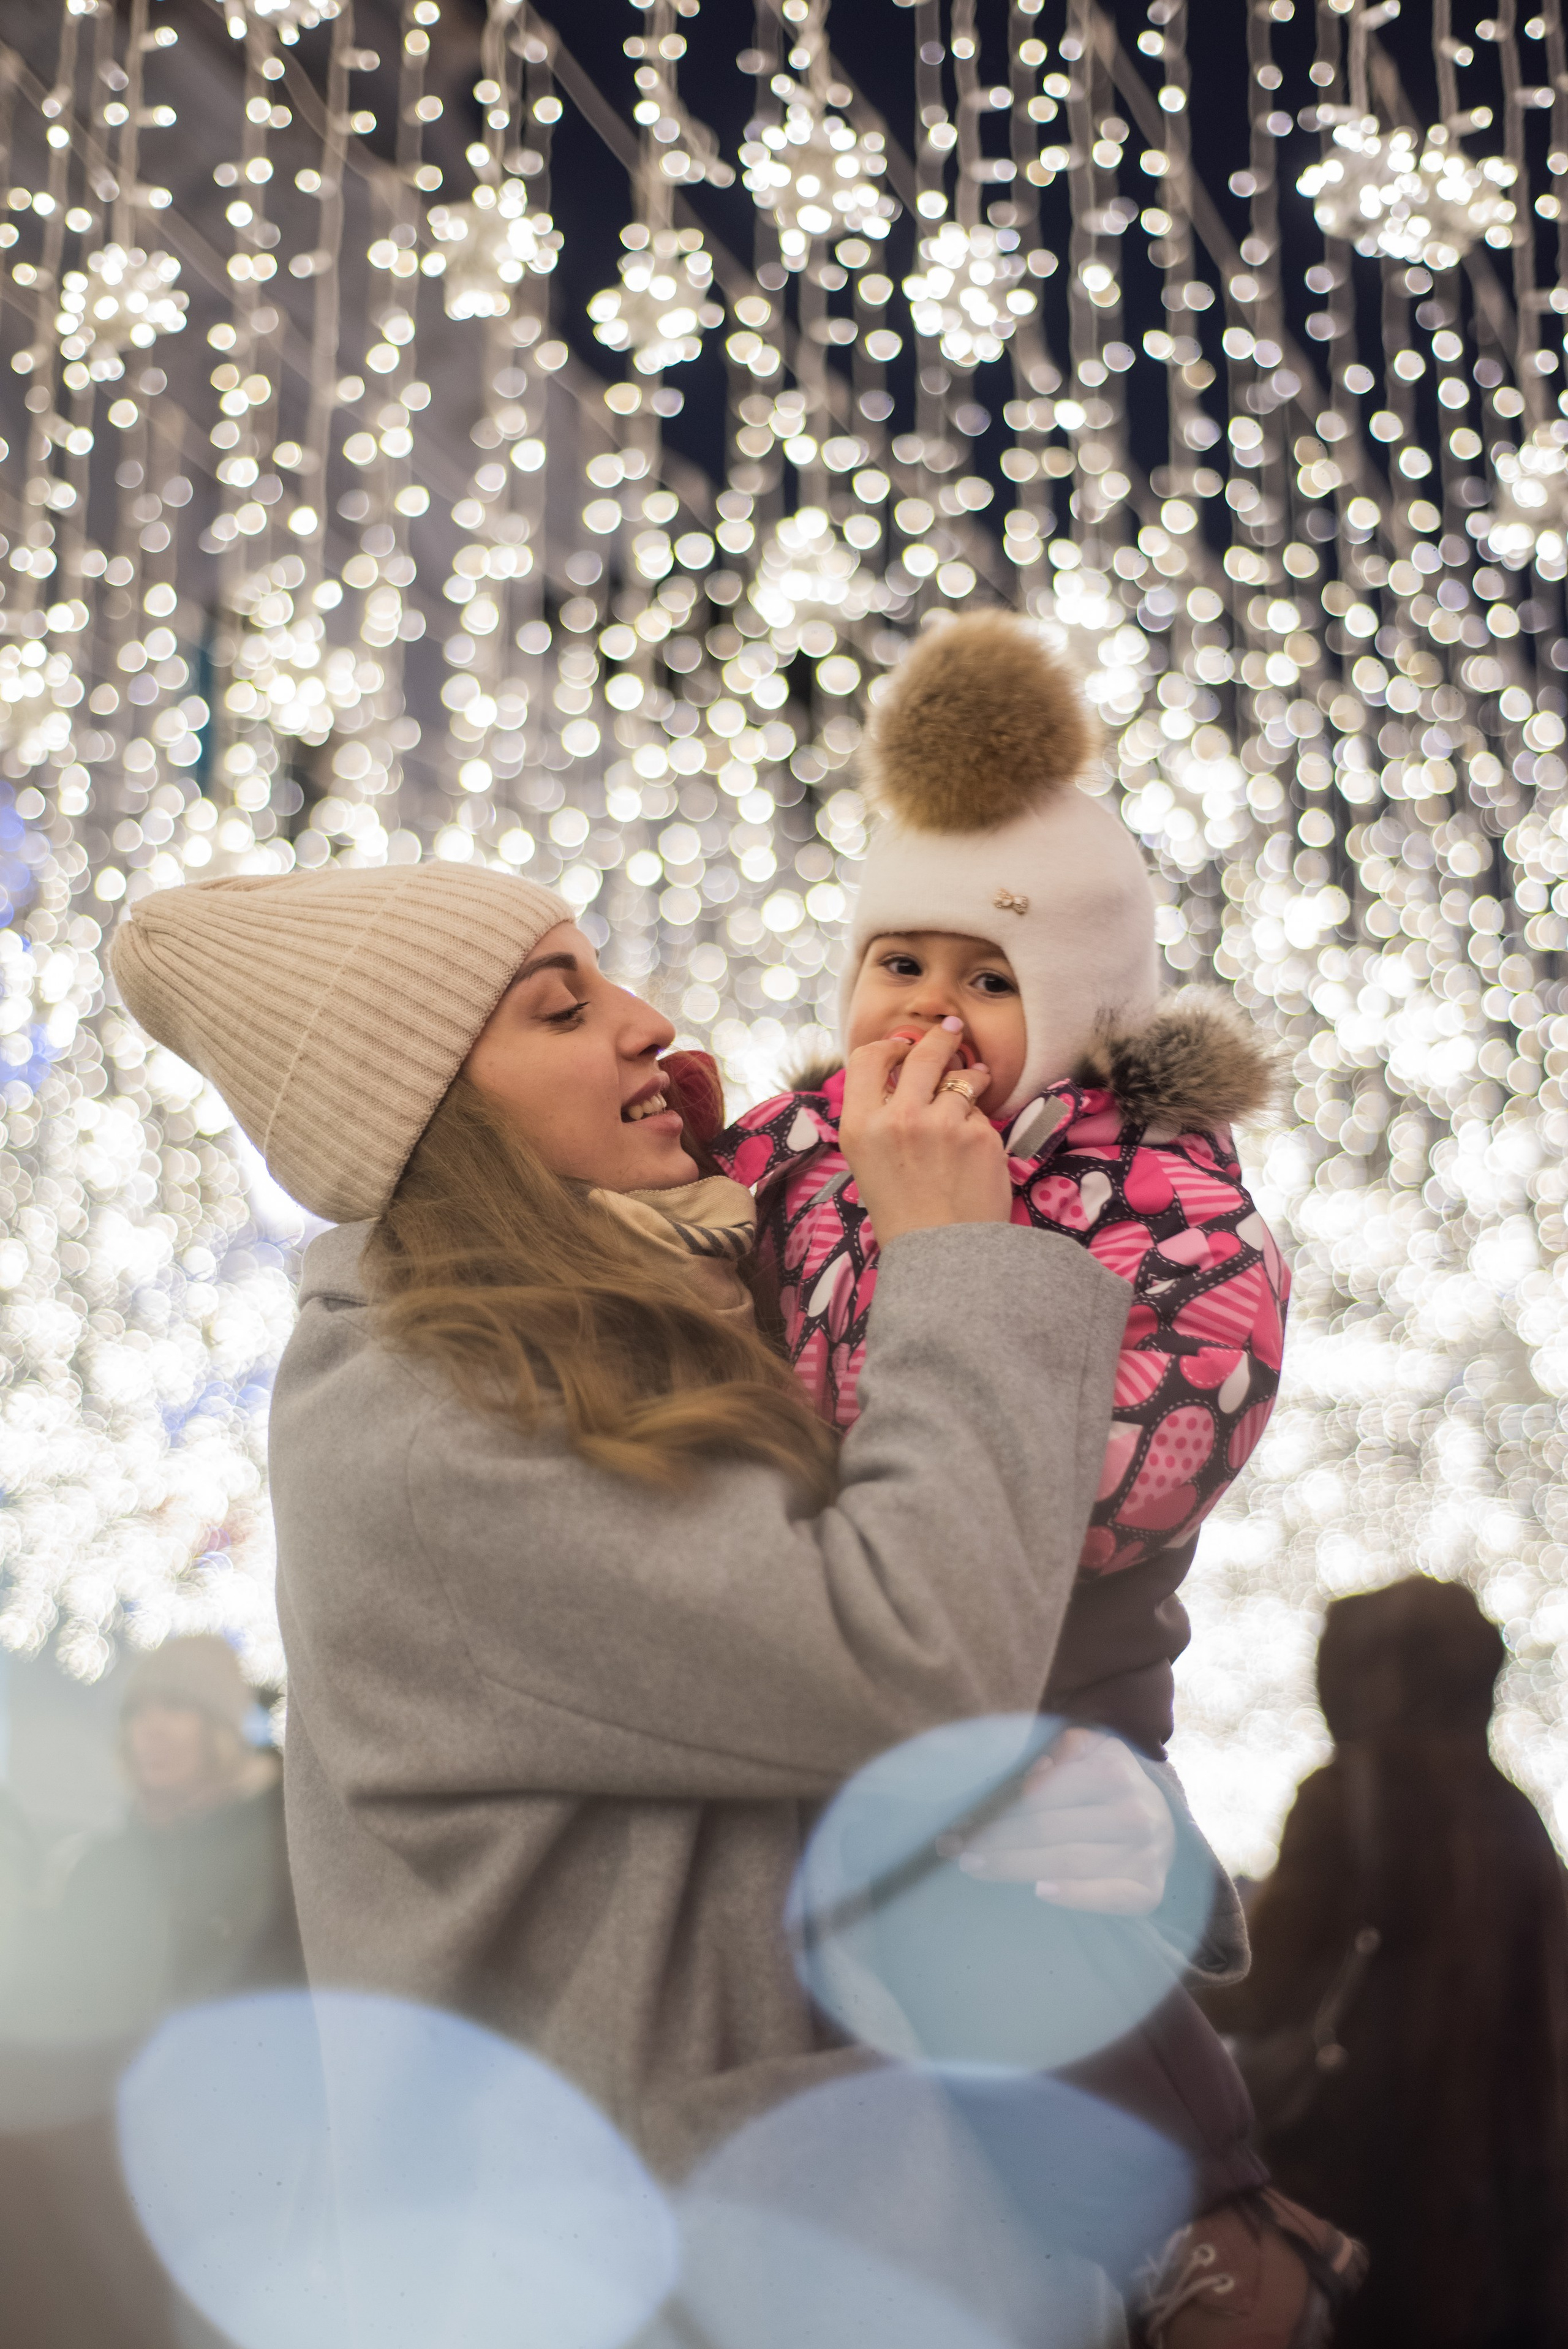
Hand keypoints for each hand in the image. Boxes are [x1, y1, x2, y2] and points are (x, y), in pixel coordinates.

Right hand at [839, 1020, 1011, 1246]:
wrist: (943, 1254)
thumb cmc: (903, 1211)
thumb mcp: (867, 1161)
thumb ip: (877, 1115)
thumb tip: (899, 1070)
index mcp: (860, 1126)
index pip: (869, 1057)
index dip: (890, 1045)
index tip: (904, 1045)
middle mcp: (898, 1118)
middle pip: (922, 1053)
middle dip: (941, 1038)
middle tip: (952, 1033)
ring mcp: (941, 1124)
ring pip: (961, 1077)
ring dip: (971, 1076)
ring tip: (976, 1082)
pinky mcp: (979, 1135)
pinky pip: (981, 1111)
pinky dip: (980, 1119)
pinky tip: (975, 1142)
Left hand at [937, 1728, 1176, 1915]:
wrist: (1161, 1820)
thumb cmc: (1105, 1783)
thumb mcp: (1087, 1750)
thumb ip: (1058, 1750)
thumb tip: (1032, 1775)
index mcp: (1113, 1770)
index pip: (1042, 1793)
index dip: (997, 1808)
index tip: (960, 1822)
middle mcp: (1133, 1812)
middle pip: (1047, 1829)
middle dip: (994, 1839)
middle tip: (954, 1848)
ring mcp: (1145, 1854)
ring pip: (1067, 1862)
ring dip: (1014, 1867)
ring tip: (974, 1866)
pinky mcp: (1149, 1890)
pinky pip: (1110, 1898)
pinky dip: (1077, 1896)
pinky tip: (1041, 1893)